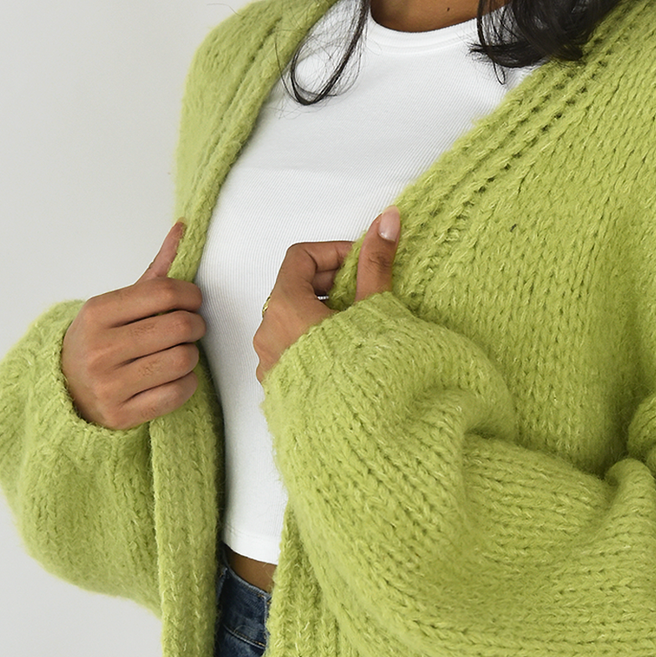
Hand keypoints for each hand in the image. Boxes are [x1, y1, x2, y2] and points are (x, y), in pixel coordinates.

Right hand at [60, 221, 204, 428]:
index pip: (163, 292)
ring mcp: (110, 384)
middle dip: (196, 325)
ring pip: (182, 360)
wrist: (67, 393)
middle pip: (178, 327)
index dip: (191, 295)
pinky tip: (174, 377)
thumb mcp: (118, 305)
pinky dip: (186, 383)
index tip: (193, 301)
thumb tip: (184, 227)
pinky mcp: (122, 415)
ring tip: (180, 352)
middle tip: (192, 328)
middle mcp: (100, 348)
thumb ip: (155, 272)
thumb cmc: (102, 341)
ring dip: (191, 355)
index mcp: (97, 313)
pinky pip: (178, 393)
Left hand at [254, 205, 400, 383]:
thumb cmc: (362, 370)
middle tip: (365, 295)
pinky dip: (315, 343)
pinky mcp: (277, 390)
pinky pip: (291, 352)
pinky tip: (346, 358)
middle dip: (332, 285)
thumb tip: (388, 218)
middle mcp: (267, 334)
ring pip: (292, 322)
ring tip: (359, 330)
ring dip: (324, 316)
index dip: (334, 252)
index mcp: (285, 308)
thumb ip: (377, 263)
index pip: (300, 257)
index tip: (362, 264)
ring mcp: (269, 364)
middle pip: (294, 289)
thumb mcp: (374, 310)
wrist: (355, 437)